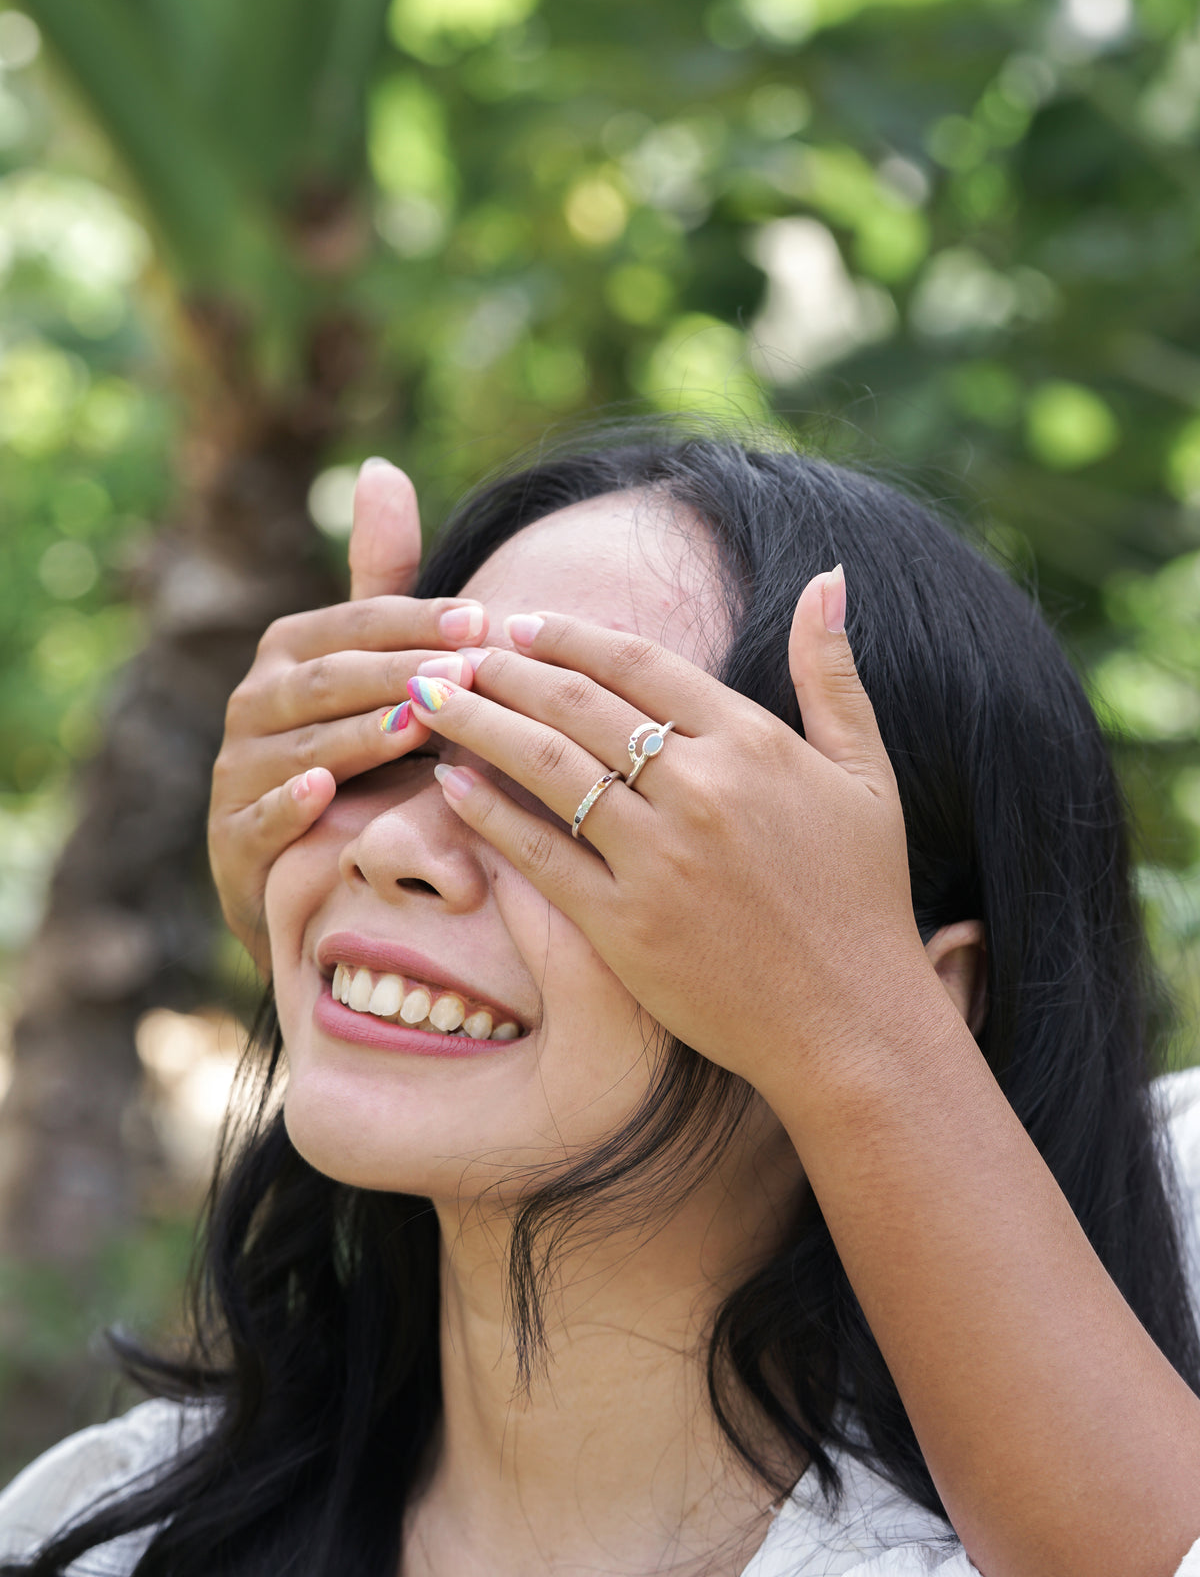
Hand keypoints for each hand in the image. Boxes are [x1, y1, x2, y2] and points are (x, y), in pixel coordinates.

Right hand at [207, 459, 488, 971]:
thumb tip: (381, 468)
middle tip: (464, 673)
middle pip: (329, 678)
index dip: (417, 620)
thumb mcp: (370, 667)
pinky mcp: (231, 840)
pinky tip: (321, 791)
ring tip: (418, 724)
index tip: (483, 620)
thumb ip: (380, 581)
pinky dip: (287, 804)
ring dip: (359, 734)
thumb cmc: (356, 753)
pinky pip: (257, 818)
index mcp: (291, 651)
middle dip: (397, 673)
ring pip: (299, 743)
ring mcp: (237, 771)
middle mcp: (254, 701)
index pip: (356, 624)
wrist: (308, 873)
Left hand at [407, 567, 942, 1102]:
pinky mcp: (625, 926)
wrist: (851, 1022)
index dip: (570, 636)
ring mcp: (658, 860)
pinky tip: (450, 784)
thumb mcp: (867, 773)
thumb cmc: (863, 896)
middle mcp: (700, 791)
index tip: (523, 623)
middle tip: (453, 651)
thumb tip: (827, 577)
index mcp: (753, 743)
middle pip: (578, 705)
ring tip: (430, 699)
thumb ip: (833, 673)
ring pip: (545, 767)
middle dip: (504, 669)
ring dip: (478, 723)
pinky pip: (539, 856)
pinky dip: (487, 813)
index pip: (638, 664)